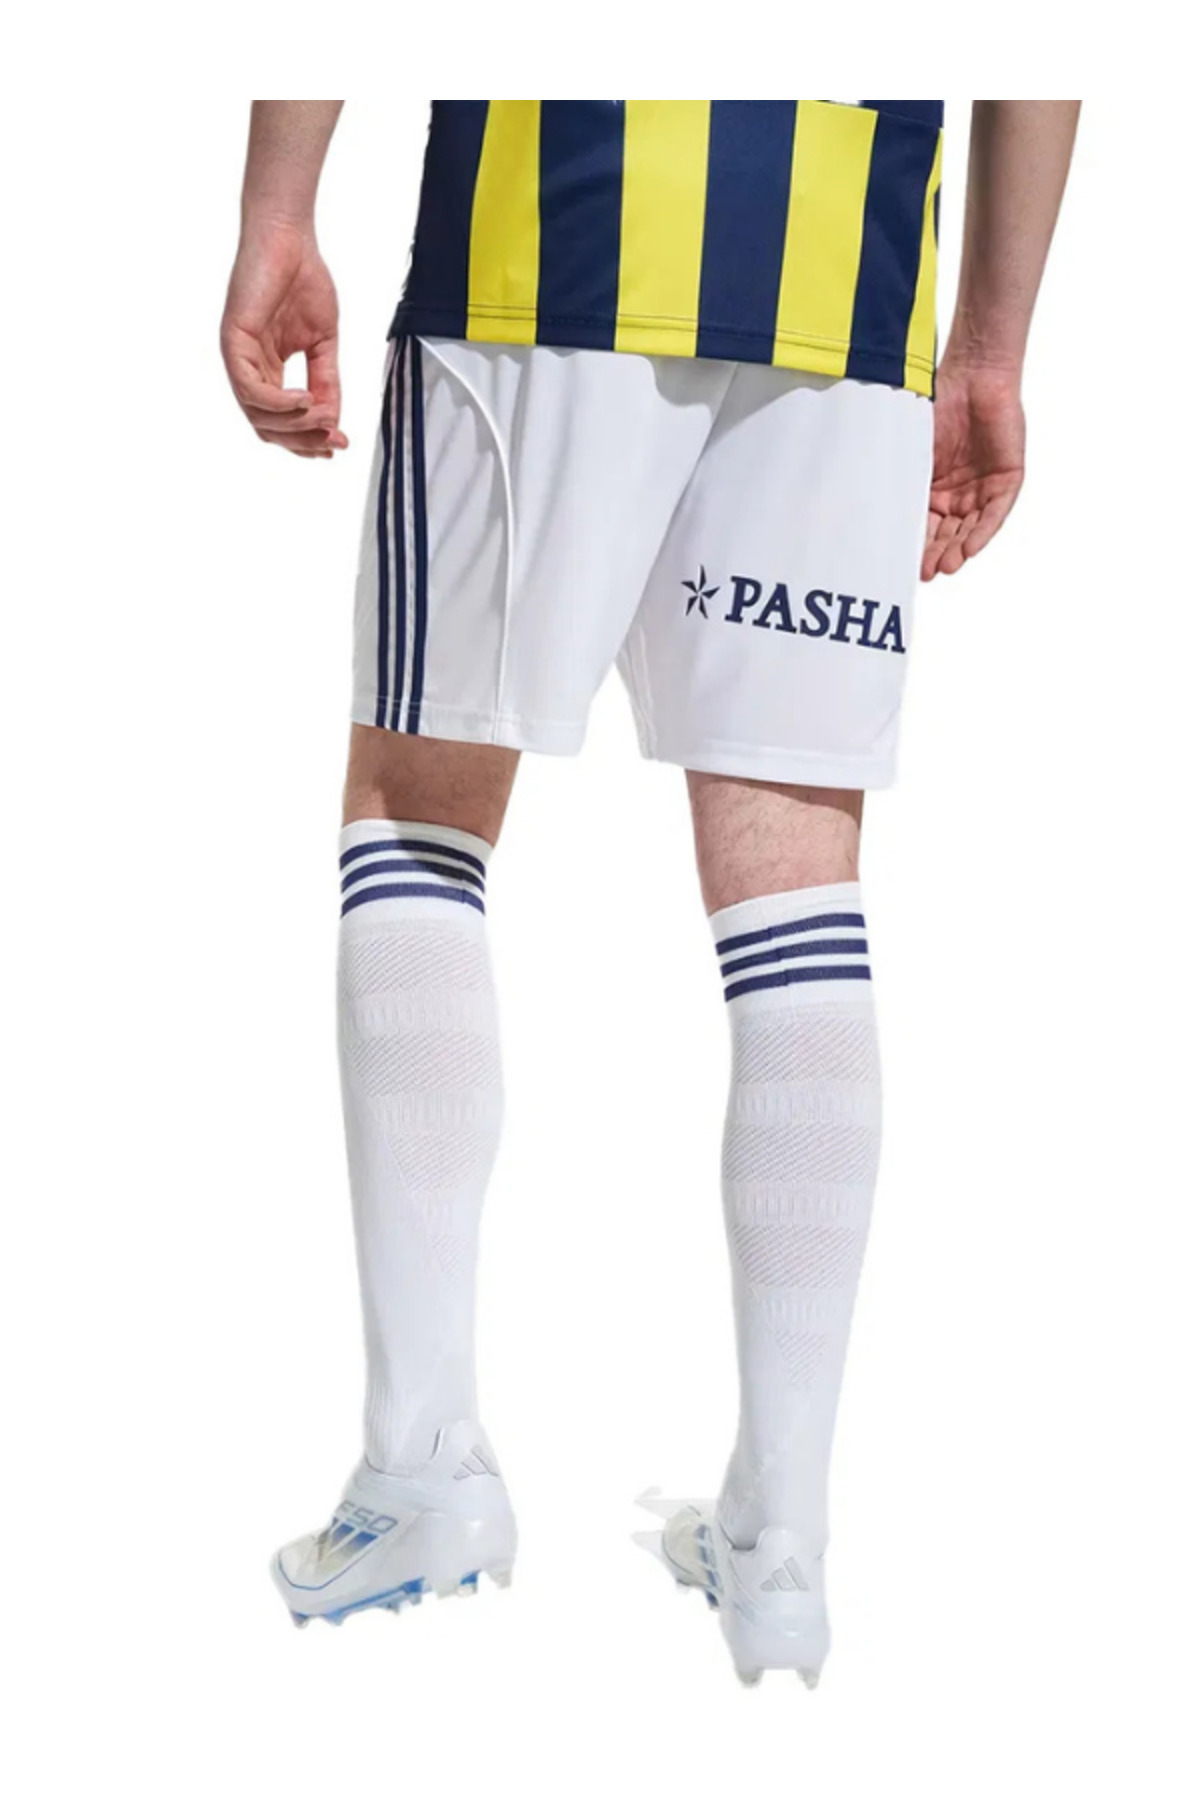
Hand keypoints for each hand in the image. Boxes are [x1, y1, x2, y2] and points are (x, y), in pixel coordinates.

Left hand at [220, 220, 347, 457]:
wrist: (290, 239)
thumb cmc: (304, 280)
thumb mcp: (324, 343)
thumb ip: (327, 382)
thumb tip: (334, 422)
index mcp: (268, 371)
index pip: (282, 421)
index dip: (308, 440)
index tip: (338, 445)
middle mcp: (249, 369)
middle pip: (268, 427)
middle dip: (303, 441)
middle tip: (333, 441)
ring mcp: (238, 357)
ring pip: (257, 414)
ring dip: (294, 425)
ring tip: (323, 419)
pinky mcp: (232, 341)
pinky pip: (250, 388)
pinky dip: (278, 402)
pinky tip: (305, 400)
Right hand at [923, 362, 1024, 578]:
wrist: (973, 375)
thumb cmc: (937, 406)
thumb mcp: (912, 451)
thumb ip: (902, 481)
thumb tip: (871, 513)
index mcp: (932, 489)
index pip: (923, 526)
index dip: (915, 546)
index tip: (902, 564)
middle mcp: (958, 494)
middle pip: (947, 533)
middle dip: (936, 554)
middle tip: (924, 573)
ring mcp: (983, 488)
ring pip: (970, 528)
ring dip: (958, 549)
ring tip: (945, 566)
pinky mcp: (1007, 480)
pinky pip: (995, 513)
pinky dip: (982, 531)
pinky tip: (969, 548)